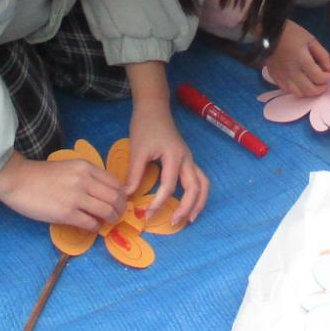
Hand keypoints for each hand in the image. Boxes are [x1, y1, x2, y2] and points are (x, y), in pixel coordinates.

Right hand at [0, 152, 128, 232]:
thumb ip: (86, 177)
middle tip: (117, 215)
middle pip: (116, 197)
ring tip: (107, 222)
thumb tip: (102, 194)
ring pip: (107, 211)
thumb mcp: (68, 167)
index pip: (115, 183)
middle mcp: (84, 180)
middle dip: (120, 209)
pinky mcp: (67, 213)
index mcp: (86, 167)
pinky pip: (91, 223)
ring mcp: (76, 197)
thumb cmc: (41, 175)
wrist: (18, 180)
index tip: (119, 202)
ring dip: (111, 219)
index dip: (121, 195)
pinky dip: (95, 227)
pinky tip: (91, 226)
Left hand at [126, 75, 209, 226]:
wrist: (154, 107)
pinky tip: (189, 204)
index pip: (169, 186)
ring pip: (203, 184)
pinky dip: (198, 194)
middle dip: (186, 207)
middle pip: (194, 188)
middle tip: (173, 222)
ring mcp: (190, 159)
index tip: (147, 214)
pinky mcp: (188, 160)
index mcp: (174, 156)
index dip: (159, 202)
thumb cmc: (145, 126)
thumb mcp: (137, 149)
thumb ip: (134, 174)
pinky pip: (199, 179)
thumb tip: (127, 196)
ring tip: (190, 219)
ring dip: (199, 202)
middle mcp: (187, 159)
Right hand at [268, 19, 329, 95]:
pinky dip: (298, 90)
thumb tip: (329, 69)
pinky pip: (289, 92)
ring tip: (313, 82)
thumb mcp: (311, 40)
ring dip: (310, 91)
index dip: (327, 77)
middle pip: (310, 90)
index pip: (319, 78)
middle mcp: (292, 72)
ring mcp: (283, 78)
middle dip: (321, 87)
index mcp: (302, 60)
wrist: (269, 34)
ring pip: (300, 94)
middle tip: (323, 80)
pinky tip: (301, 82)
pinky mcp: (276, 79)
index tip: (328, 71)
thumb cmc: (291, 34)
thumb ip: (323, 55)